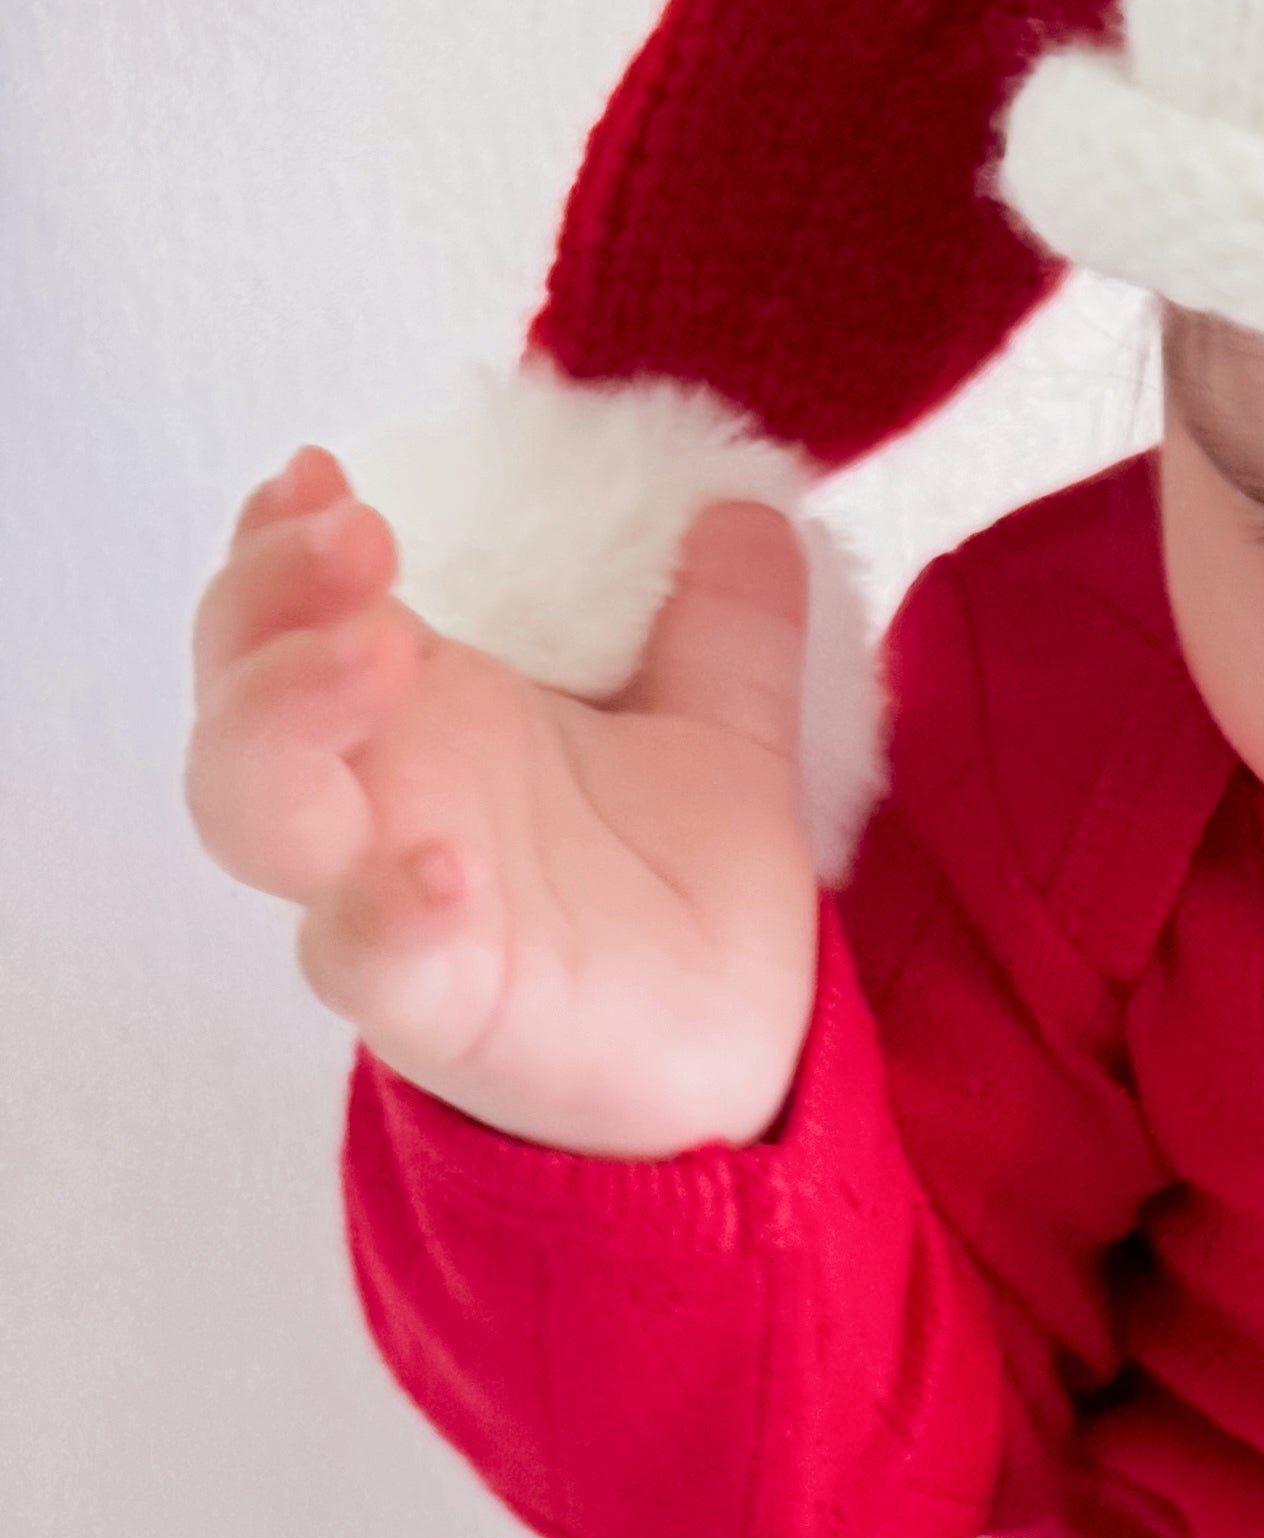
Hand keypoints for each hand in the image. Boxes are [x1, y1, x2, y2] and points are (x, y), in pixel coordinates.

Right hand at [184, 443, 821, 1155]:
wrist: (743, 1065)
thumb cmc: (682, 904)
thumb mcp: (725, 737)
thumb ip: (728, 627)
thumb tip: (754, 509)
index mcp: (424, 727)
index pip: (285, 618)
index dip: (274, 543)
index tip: (324, 472)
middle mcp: (379, 807)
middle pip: (236, 699)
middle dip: (266, 603)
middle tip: (361, 537)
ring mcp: (388, 905)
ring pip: (252, 811)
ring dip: (284, 713)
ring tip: (382, 646)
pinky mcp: (440, 1006)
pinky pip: (363, 964)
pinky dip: (380, 913)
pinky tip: (439, 869)